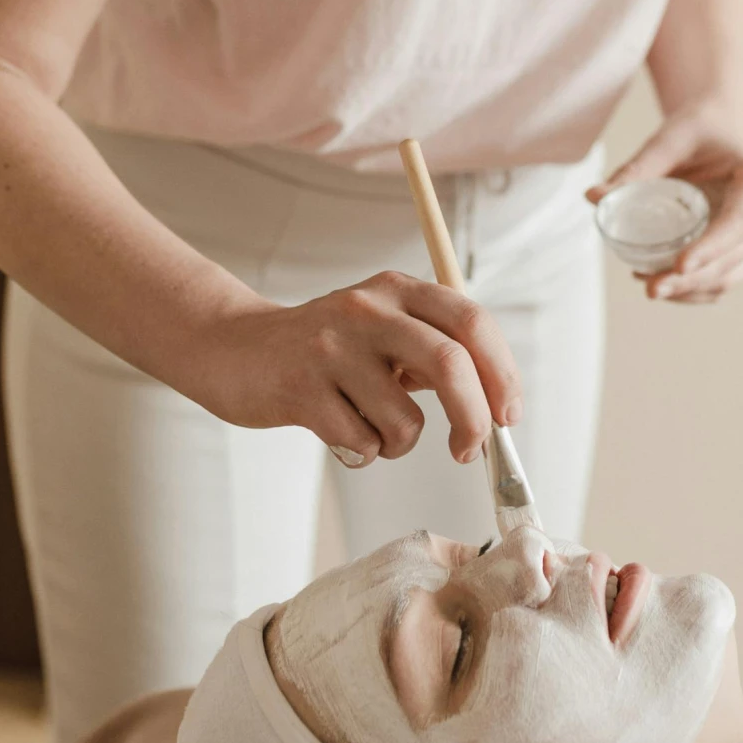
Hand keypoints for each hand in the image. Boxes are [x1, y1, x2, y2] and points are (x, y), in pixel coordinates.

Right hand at [198, 272, 521, 463]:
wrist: (233, 349)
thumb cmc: (325, 351)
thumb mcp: (383, 330)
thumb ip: (436, 354)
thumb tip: (498, 409)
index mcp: (398, 290)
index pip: (472, 322)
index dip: (503, 373)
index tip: (509, 416)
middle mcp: (367, 310)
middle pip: (451, 364)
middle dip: (474, 419)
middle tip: (470, 450)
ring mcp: (331, 348)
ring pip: (405, 420)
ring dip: (399, 444)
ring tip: (369, 426)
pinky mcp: (300, 389)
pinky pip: (361, 444)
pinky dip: (362, 452)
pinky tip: (337, 430)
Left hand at [587, 109, 742, 302]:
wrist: (715, 135)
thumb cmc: (693, 133)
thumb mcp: (666, 142)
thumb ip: (634, 170)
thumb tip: (593, 197)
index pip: (740, 221)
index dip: (712, 247)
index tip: (679, 265)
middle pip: (734, 257)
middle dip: (693, 279)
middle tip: (651, 287)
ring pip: (729, 276)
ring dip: (691, 291)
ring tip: (650, 287)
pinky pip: (722, 282)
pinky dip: (693, 292)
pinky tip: (660, 284)